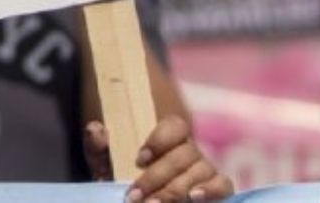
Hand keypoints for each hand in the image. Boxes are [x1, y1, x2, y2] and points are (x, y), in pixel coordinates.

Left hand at [82, 116, 232, 201]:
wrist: (137, 197)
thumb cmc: (123, 176)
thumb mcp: (105, 163)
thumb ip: (98, 146)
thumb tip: (96, 129)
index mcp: (166, 137)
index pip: (175, 125)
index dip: (160, 139)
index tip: (139, 159)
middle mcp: (189, 150)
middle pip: (184, 154)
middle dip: (158, 177)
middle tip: (135, 196)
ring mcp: (205, 169)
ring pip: (201, 171)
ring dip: (175, 189)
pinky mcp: (217, 188)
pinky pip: (224, 185)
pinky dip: (211, 190)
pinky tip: (193, 198)